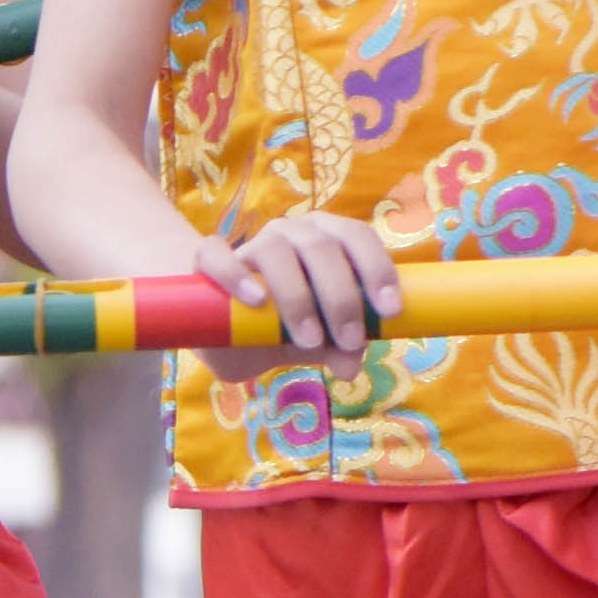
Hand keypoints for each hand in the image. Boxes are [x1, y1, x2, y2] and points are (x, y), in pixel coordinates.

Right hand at [194, 212, 403, 358]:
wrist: (224, 322)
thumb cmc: (280, 324)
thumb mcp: (314, 342)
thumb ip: (336, 348)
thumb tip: (349, 365)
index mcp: (326, 239)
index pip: (357, 237)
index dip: (377, 268)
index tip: (389, 310)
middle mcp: (292, 233)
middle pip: (321, 246)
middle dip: (342, 296)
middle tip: (350, 340)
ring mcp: (251, 243)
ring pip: (276, 249)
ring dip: (298, 296)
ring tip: (309, 337)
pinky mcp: (208, 259)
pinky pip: (217, 254)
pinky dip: (236, 275)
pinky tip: (256, 300)